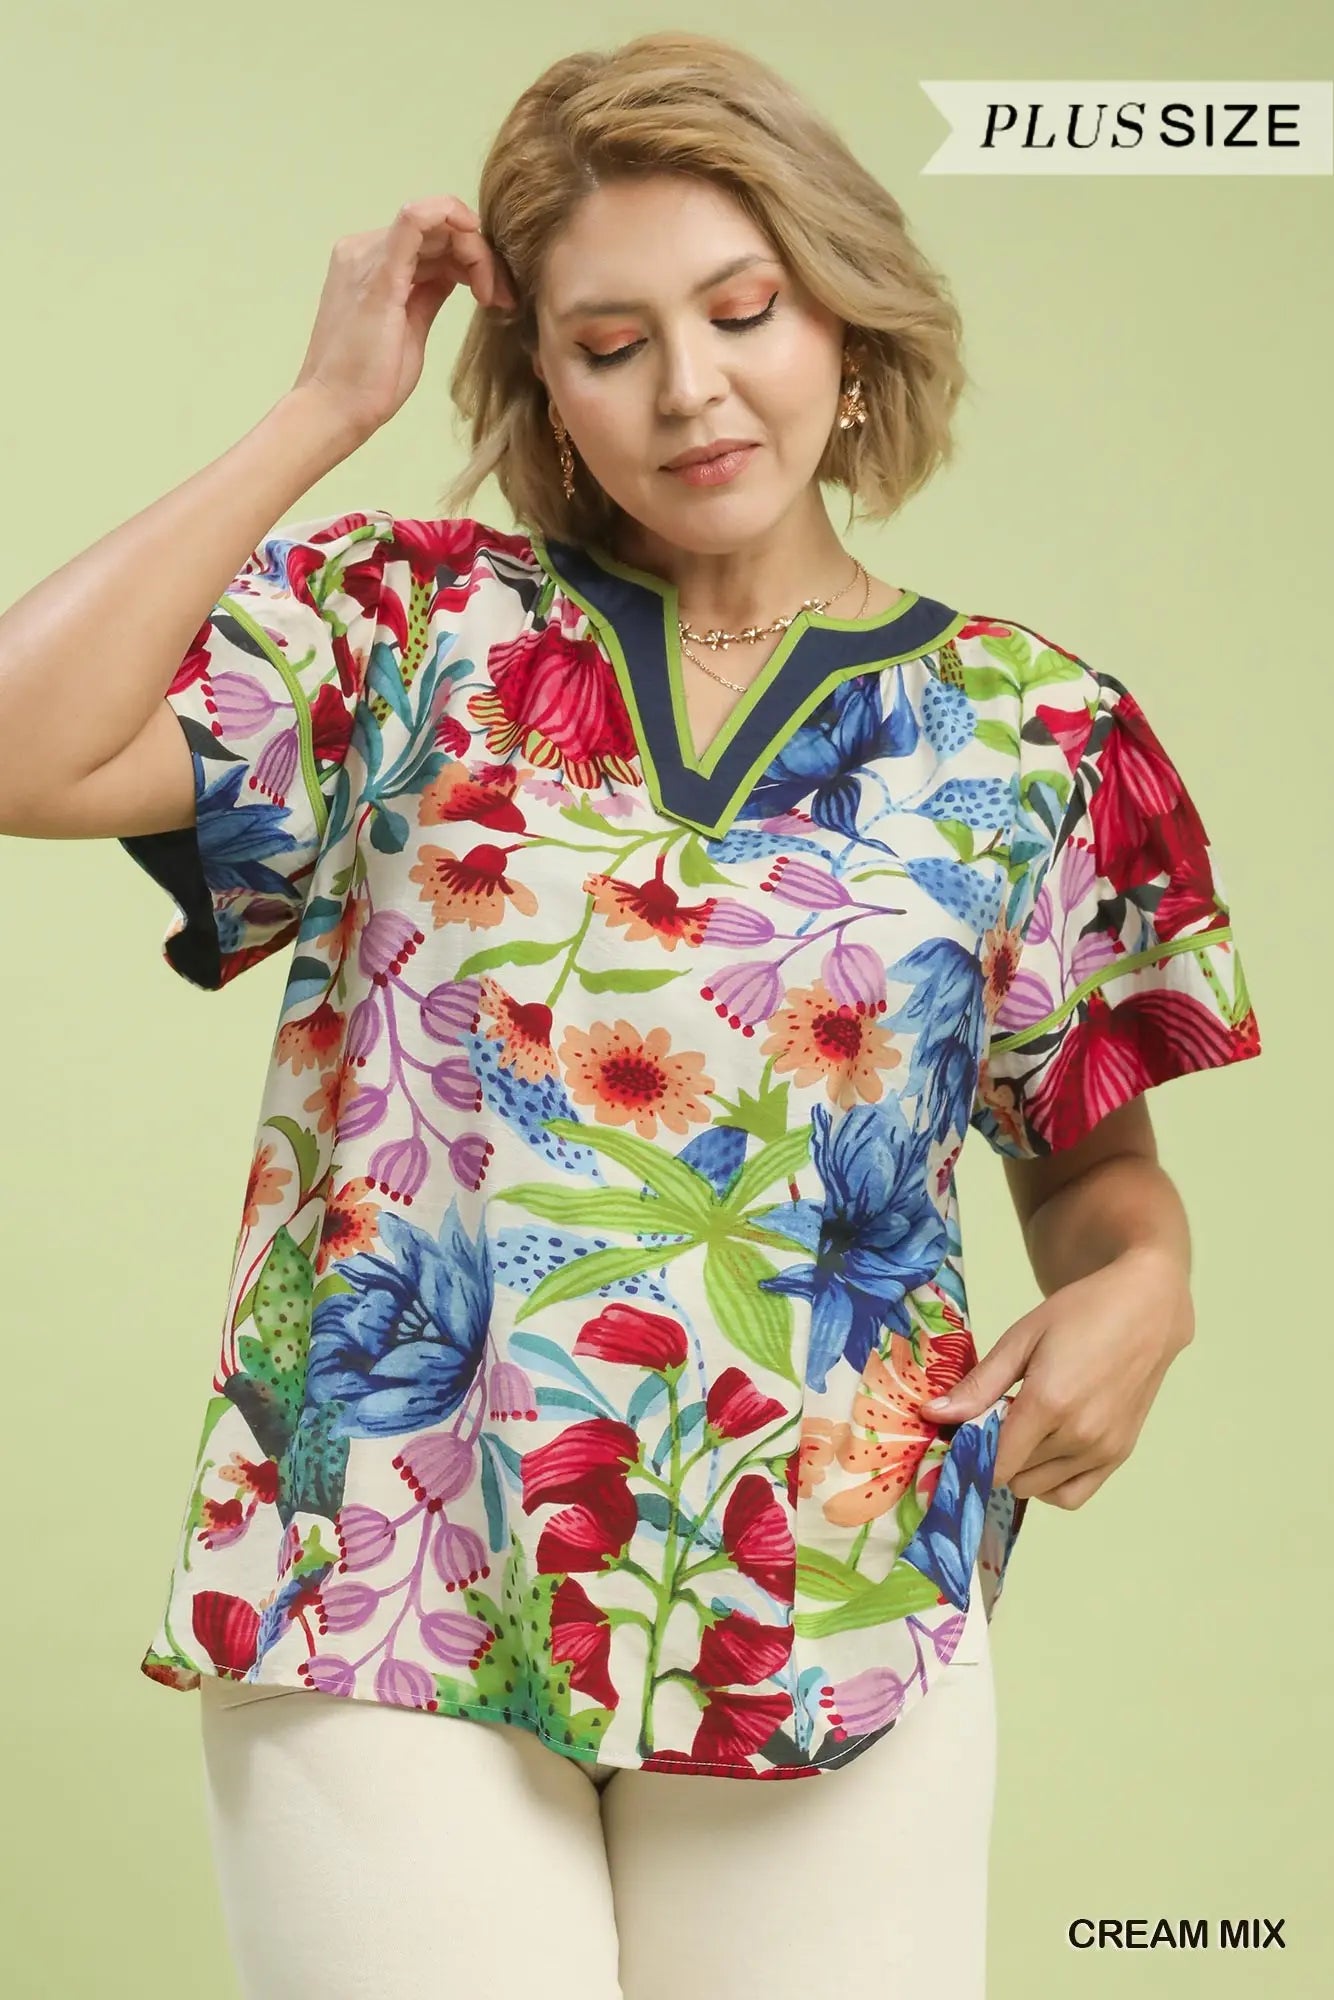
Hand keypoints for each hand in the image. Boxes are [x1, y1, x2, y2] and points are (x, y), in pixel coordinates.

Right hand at [289, 195, 517, 440]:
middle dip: (480, 256)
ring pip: (435, 224)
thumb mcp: (410, 328)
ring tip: (494, 297)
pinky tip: (476, 239)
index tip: (495, 295)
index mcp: (370, 263)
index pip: (429, 238)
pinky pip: (416, 219)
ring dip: (477, 254)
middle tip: (502, 297)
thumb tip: (453, 275)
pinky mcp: (380, 272)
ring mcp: (368, 256)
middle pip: (436, 230)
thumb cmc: (369, 382)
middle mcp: (363, 250)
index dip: (470, 257)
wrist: (336, 409)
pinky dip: (450, 215)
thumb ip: (428, 294)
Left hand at [922, 1245, 1194, 1508]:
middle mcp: (1079, 1436)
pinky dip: (1049, 1484)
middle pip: (1012, 1476)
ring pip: (1037, 1488)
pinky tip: (1042, 1451)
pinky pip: (1071, 1495)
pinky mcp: (1119, 1456)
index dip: (968, 1456)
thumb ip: (979, 1385)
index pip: (994, 1463)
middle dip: (992, 1455)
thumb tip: (933, 1415)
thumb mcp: (1022, 1338)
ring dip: (1019, 1468)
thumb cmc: (1081, 1312)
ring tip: (1022, 1427)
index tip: (956, 1436)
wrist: (1146, 1309)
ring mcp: (1103, 1450)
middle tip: (991, 1419)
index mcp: (1049, 1403)